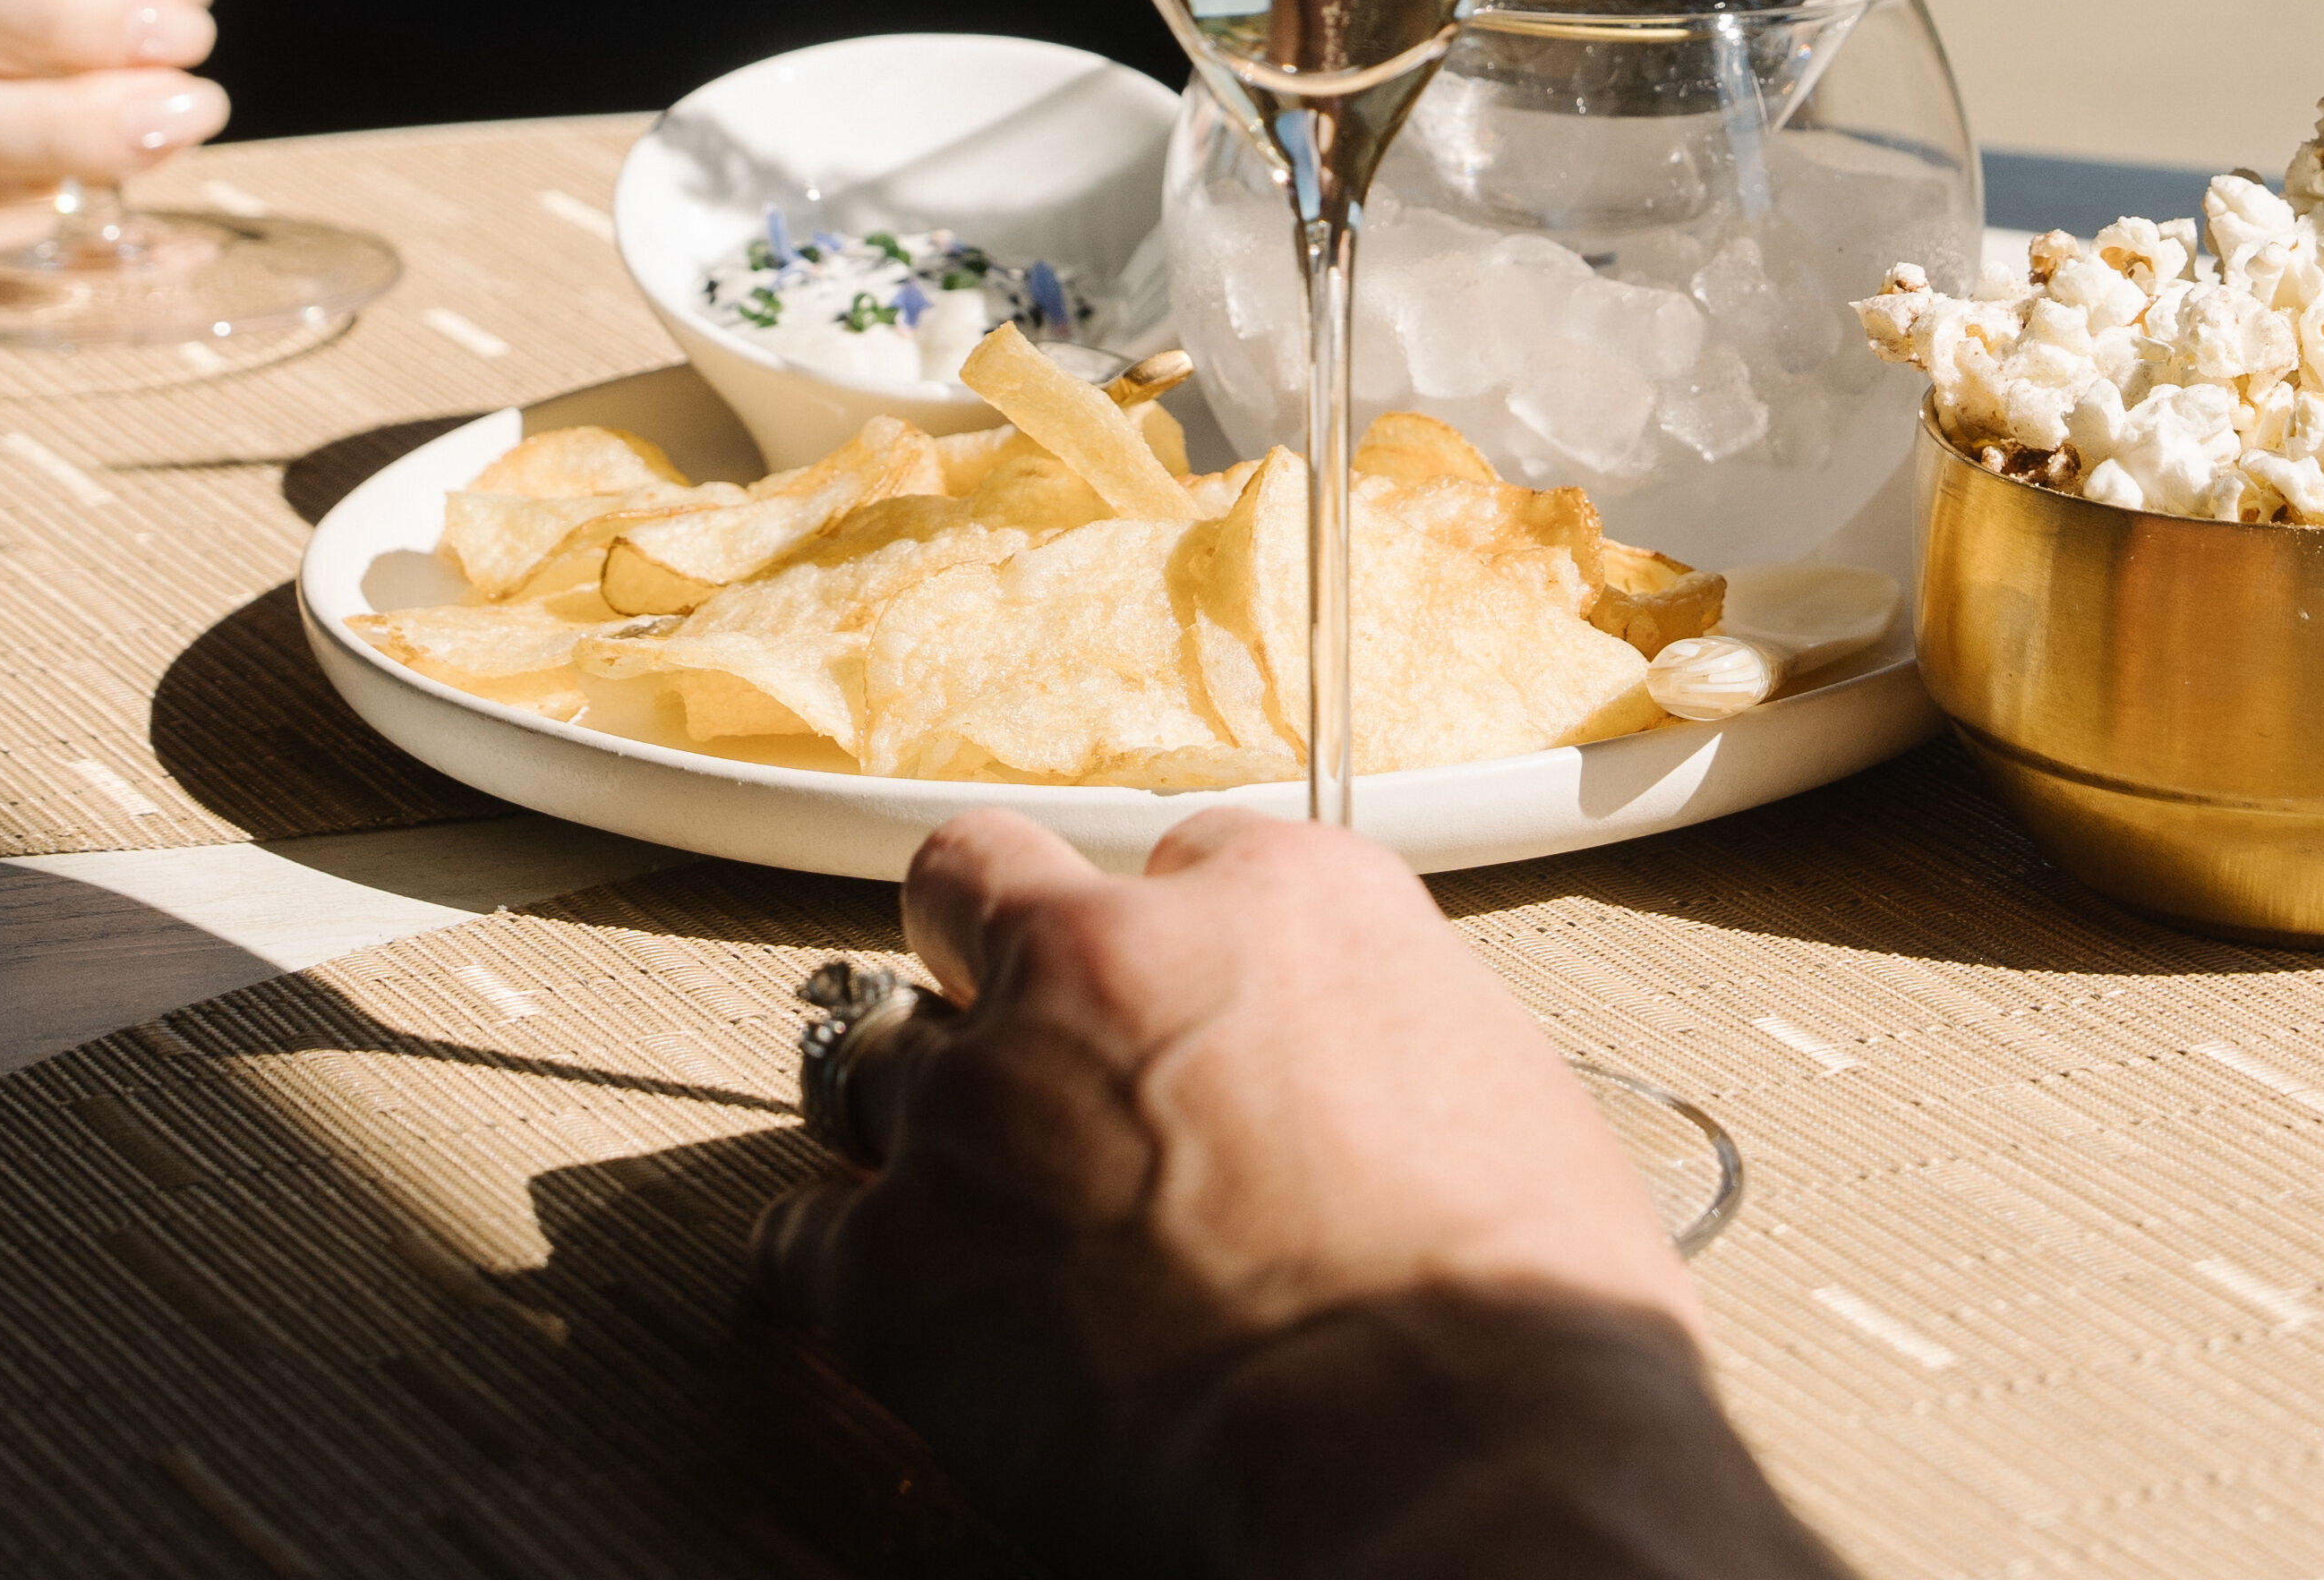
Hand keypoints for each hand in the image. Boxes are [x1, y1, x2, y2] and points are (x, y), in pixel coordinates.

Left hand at [766, 809, 1704, 1545]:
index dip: (1179, 949)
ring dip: (923, 1130)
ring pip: (877, 1061)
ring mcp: (985, 1103)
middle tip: (1024, 1052)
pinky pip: (805, 1241)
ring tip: (975, 1214)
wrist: (1442, 1466)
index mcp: (1285, 899)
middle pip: (978, 888)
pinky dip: (845, 1278)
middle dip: (987, 962)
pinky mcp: (896, 1264)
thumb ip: (1376, 1049)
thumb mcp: (1499, 1101)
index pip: (1184, 857)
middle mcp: (1113, 959)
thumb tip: (1346, 1103)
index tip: (1183, 1011)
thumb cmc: (1517, 1325)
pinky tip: (910, 1323)